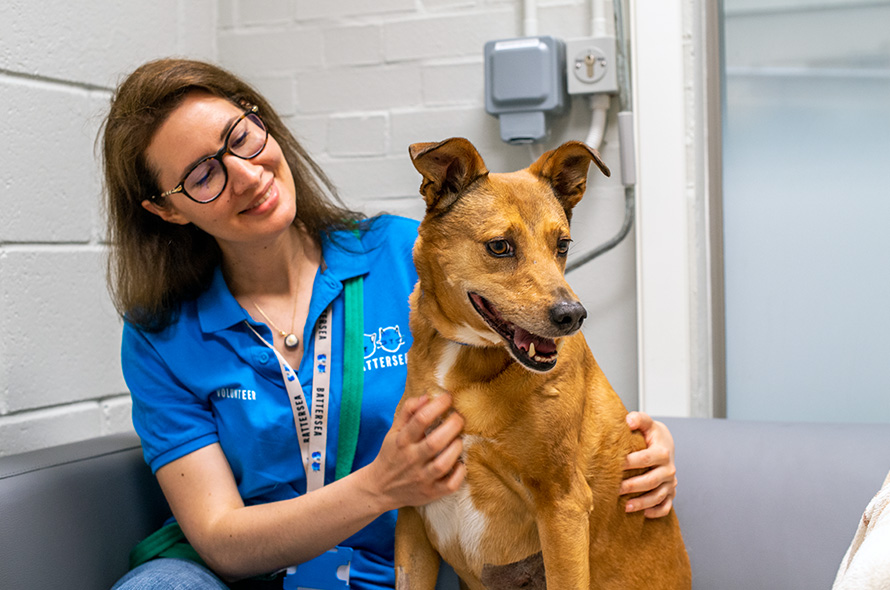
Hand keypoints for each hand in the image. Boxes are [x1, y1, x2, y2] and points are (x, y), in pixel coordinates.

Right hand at [369, 393, 465, 510]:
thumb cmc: (392, 454)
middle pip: (434, 442)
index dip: (438, 405)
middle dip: (452, 426)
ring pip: (443, 464)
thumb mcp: (394, 431)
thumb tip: (427, 396)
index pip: (420, 419)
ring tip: (459, 439)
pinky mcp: (430, 493)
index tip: (448, 397)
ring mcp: (421, 478)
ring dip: (456, 449)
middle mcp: (411, 460)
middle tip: (459, 417)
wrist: (379, 488)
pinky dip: (459, 474)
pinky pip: (450, 485)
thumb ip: (408, 412)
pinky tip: (460, 463)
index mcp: (402, 441)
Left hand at [620, 411, 677, 518]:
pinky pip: (666, 506)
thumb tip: (627, 420)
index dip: (630, 462)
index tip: (615, 465)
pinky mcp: (671, 493)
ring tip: (625, 507)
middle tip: (614, 489)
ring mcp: (670, 483)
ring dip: (642, 503)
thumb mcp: (647, 424)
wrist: (666, 445)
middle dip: (632, 486)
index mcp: (662, 452)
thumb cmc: (652, 436)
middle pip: (650, 480)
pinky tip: (644, 514)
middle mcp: (669, 469)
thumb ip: (638, 419)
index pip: (645, 459)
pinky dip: (656, 511)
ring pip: (658, 496)